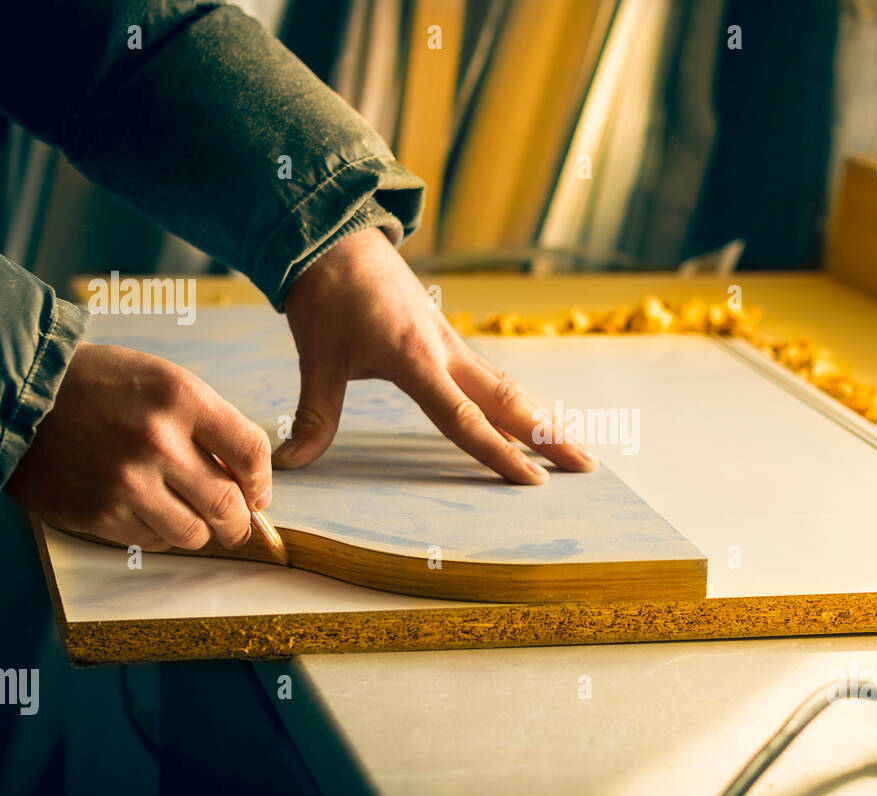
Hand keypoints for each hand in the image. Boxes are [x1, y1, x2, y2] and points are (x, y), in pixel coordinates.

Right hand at [8, 342, 272, 550]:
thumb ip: (210, 426)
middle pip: (228, 505)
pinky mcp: (97, 513)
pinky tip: (151, 513)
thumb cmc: (101, 386)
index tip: (258, 492)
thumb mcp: (164, 381)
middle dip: (241, 522)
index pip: (252, 453)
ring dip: (203, 533)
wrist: (20, 396)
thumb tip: (250, 481)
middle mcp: (156, 442)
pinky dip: (161, 534)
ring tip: (195, 520)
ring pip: (193, 534)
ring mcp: (125, 482)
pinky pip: (151, 541)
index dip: (262, 481)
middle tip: (238, 524)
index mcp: (181, 399)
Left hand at [275, 227, 595, 482]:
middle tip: (587, 464)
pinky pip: (490, 374)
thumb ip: (313, 416)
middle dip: (550, 435)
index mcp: (416, 360)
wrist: (333, 237)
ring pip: (507, 386)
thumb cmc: (326, 296)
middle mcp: (445, 351)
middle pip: (509, 400)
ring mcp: (450, 342)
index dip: (499, 452)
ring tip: (575, 446)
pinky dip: (516, 399)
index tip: (533, 479)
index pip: (464, 418)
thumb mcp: (316, 357)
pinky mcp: (445, 336)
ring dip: (542, 417)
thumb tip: (288, 465)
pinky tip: (527, 416)